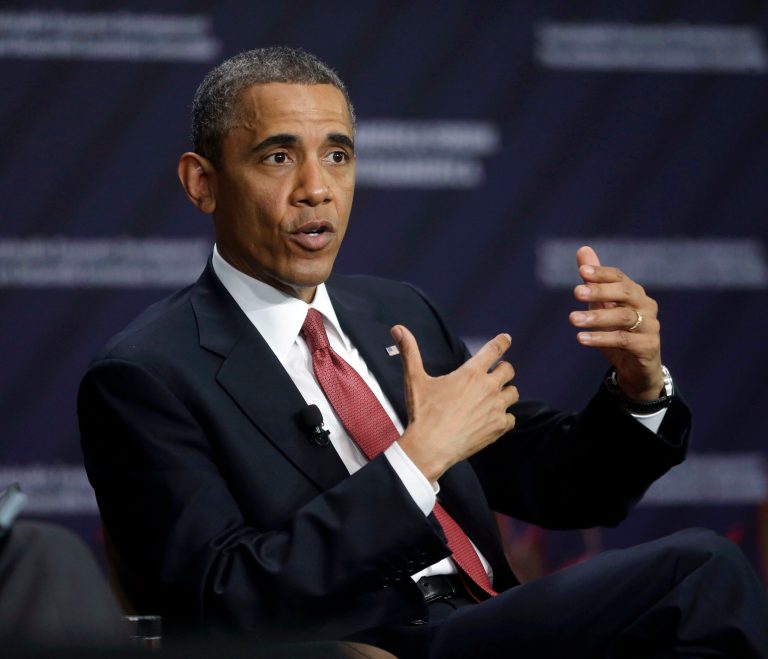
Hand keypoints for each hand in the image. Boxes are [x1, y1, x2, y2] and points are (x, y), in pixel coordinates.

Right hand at [392, 325, 517, 481]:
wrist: (430, 447)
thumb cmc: (423, 413)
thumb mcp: (415, 380)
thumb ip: (410, 352)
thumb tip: (397, 328)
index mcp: (471, 373)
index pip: (494, 350)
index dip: (502, 342)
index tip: (506, 338)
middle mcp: (488, 387)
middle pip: (508, 370)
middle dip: (503, 369)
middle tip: (496, 372)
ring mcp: (496, 408)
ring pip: (513, 393)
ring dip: (506, 392)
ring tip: (495, 396)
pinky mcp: (498, 427)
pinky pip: (511, 417)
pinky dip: (505, 416)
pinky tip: (494, 418)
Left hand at [569, 246, 664, 400]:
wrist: (636, 369)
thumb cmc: (618, 332)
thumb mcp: (602, 305)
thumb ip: (593, 281)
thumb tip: (582, 249)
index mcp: (635, 293)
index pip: (619, 277)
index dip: (602, 273)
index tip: (582, 271)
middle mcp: (646, 306)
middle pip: (625, 292)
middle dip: (600, 290)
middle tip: (576, 292)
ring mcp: (650, 326)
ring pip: (623, 317)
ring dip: (596, 317)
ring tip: (572, 319)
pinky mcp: (648, 347)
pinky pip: (624, 340)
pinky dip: (601, 338)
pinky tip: (581, 338)